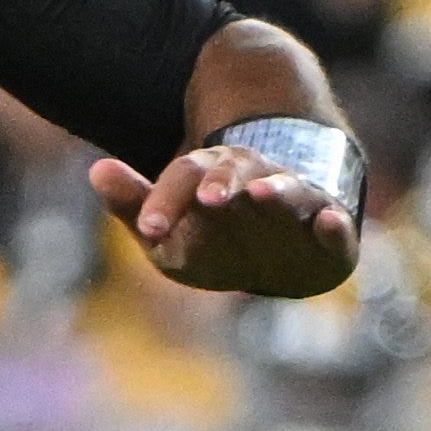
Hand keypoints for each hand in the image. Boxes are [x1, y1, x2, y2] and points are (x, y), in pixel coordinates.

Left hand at [87, 134, 354, 297]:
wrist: (283, 260)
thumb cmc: (217, 241)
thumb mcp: (171, 231)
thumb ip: (136, 206)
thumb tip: (96, 170)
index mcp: (212, 178)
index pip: (186, 177)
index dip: (166, 200)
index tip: (149, 228)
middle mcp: (255, 182)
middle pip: (237, 172)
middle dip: (223, 182)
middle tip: (209, 197)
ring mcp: (295, 202)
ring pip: (287, 189)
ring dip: (277, 190)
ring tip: (263, 194)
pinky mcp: (328, 230)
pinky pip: (334, 225)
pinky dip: (334, 224)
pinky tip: (330, 223)